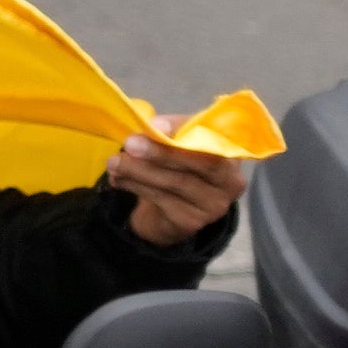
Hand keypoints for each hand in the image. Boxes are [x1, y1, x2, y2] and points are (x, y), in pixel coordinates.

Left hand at [108, 130, 246, 247]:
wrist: (173, 208)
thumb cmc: (180, 163)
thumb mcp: (181, 140)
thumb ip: (174, 129)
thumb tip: (156, 126)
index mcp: (233, 155)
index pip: (218, 143)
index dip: (188, 133)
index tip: (155, 126)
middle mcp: (231, 182)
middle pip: (201, 165)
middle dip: (162, 153)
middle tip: (129, 143)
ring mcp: (213, 205)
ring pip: (175, 183)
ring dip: (139, 170)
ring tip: (114, 161)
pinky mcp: (192, 221)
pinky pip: (161, 199)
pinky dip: (134, 186)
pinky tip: (118, 178)